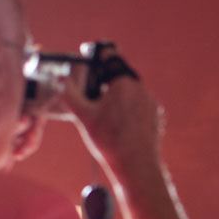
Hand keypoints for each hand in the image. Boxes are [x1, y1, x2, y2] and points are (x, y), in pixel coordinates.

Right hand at [60, 60, 163, 179]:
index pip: (110, 55)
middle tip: (93, 93)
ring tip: (105, 114)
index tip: (90, 53)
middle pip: (119, 75)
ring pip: (130, 91)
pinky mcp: (155, 115)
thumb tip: (63, 80)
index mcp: (123, 83)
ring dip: (117, 95)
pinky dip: (128, 109)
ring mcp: (150, 102)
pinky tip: (119, 124)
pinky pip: (139, 104)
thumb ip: (70, 94)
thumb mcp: (83, 116)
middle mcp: (140, 88)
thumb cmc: (110, 141)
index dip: (98, 53)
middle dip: (105, 80)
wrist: (136, 165)